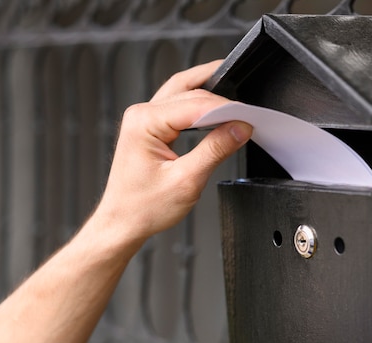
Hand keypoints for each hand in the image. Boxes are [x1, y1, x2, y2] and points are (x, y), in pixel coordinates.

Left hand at [93, 60, 251, 245]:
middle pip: (189, 92)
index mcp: (144, 122)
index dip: (226, 110)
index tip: (248, 119)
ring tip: (234, 98)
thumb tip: (239, 128)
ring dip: (209, 91)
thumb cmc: (142, 207)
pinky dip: (198, 103)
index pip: (195, 104)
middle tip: (247, 112)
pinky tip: (214, 108)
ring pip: (182, 90)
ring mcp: (143, 119)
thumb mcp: (187, 180)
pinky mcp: (149, 126)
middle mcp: (141, 114)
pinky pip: (177, 104)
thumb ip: (215, 150)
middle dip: (221, 100)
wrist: (123, 223)